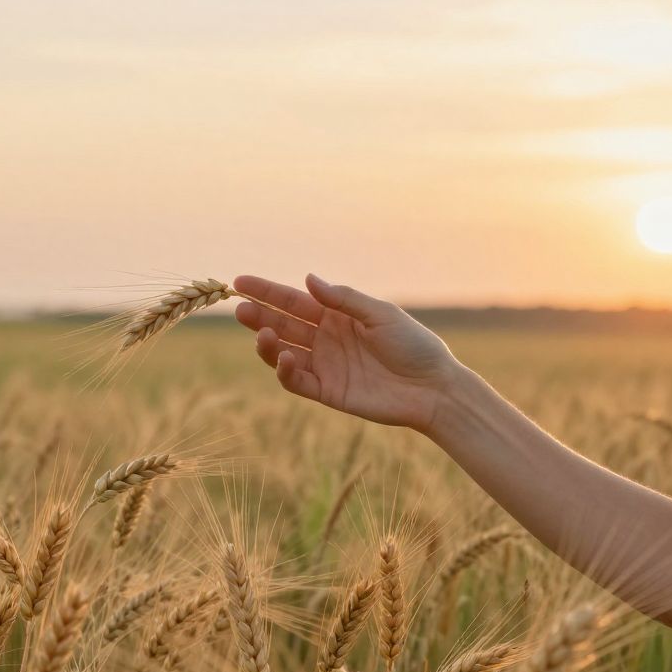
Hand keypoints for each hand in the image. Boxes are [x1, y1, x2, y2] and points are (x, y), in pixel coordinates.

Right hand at [231, 273, 460, 432]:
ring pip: (285, 353)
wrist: (433, 387)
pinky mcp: (328, 392)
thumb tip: (308, 280)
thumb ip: (344, 299)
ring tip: (263, 335)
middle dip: (259, 316)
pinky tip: (287, 358)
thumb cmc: (414, 345)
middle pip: (283, 325)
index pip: (294, 301)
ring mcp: (326, 366)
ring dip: (269, 344)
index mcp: (338, 316)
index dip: (266, 292)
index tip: (239, 282)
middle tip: (240, 309)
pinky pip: (298, 381)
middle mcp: (327, 339)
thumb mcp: (380, 314)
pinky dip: (287, 370)